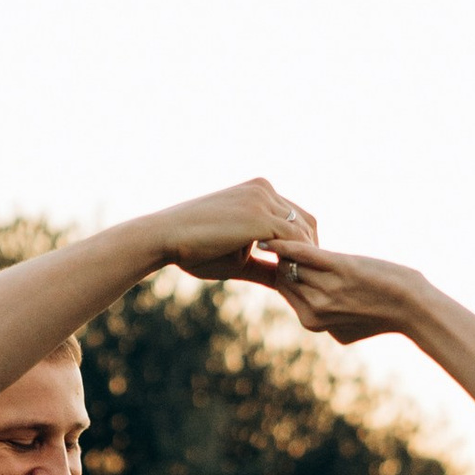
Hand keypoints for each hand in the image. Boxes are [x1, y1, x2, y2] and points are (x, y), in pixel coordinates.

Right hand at [161, 180, 318, 281]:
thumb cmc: (194, 249)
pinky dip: (294, 261)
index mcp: (258, 192)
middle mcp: (264, 189)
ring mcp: (263, 200)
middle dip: (308, 253)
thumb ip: (264, 265)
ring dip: (302, 260)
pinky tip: (285, 280)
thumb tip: (285, 281)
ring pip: (303, 232)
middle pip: (306, 222)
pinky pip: (293, 240)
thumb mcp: (237, 259)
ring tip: (292, 284)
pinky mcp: (259, 217)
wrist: (165, 238)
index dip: (302, 246)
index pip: (296, 217)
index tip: (297, 272)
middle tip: (302, 281)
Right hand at [259, 245, 430, 346]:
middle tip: (278, 236)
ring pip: (290, 262)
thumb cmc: (383, 315)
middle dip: (281, 257)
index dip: (282, 269)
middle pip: (283, 274)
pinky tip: (278, 231)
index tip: (283, 253)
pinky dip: (286, 242)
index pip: (283, 288)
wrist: (414, 308)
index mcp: (312, 322)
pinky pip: (302, 253)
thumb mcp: (345, 327)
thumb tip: (310, 306)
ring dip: (286, 245)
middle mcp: (315, 309)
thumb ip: (324, 318)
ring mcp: (326, 290)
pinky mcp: (341, 269)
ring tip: (283, 228)